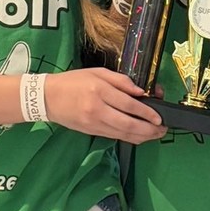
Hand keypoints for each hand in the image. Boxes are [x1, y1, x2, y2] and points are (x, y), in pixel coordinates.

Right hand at [44, 68, 166, 143]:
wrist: (48, 98)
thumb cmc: (73, 81)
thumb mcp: (98, 73)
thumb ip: (121, 81)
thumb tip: (141, 92)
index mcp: (99, 91)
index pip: (128, 104)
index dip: (147, 112)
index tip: (159, 116)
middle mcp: (97, 110)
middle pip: (128, 124)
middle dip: (149, 130)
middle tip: (162, 129)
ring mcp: (94, 124)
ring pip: (123, 134)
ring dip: (142, 136)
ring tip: (155, 134)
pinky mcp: (91, 132)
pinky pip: (114, 136)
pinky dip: (129, 137)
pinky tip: (138, 135)